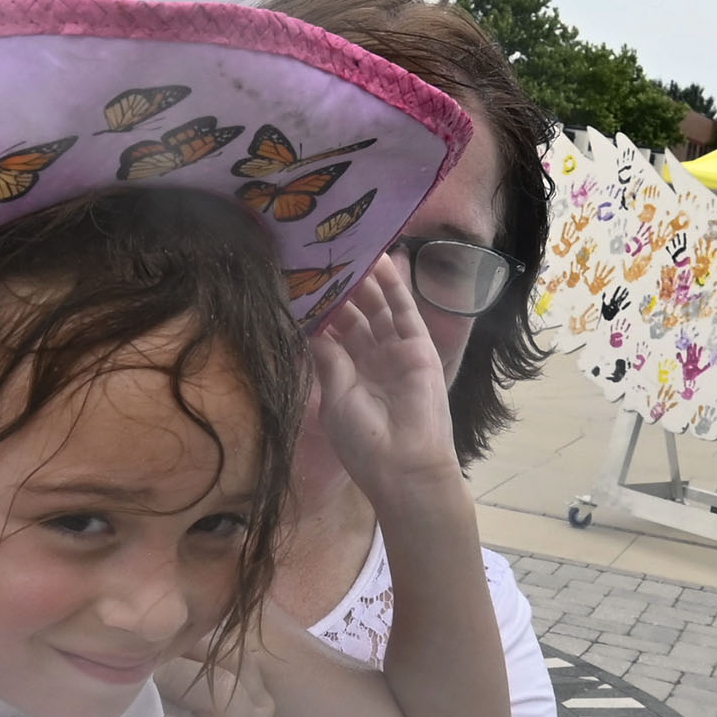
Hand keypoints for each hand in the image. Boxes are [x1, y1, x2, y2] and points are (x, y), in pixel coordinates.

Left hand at [310, 272, 459, 510]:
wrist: (405, 464)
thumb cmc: (364, 441)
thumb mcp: (335, 399)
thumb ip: (327, 360)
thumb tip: (311, 328)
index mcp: (348, 376)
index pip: (331, 334)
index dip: (318, 312)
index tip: (298, 286)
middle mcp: (371, 360)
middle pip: (353, 316)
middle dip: (338, 292)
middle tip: (320, 261)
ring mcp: (396, 351)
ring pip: (376, 308)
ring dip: (363, 282)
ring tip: (346, 252)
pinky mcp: (418, 347)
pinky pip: (404, 310)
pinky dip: (394, 285)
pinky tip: (380, 260)